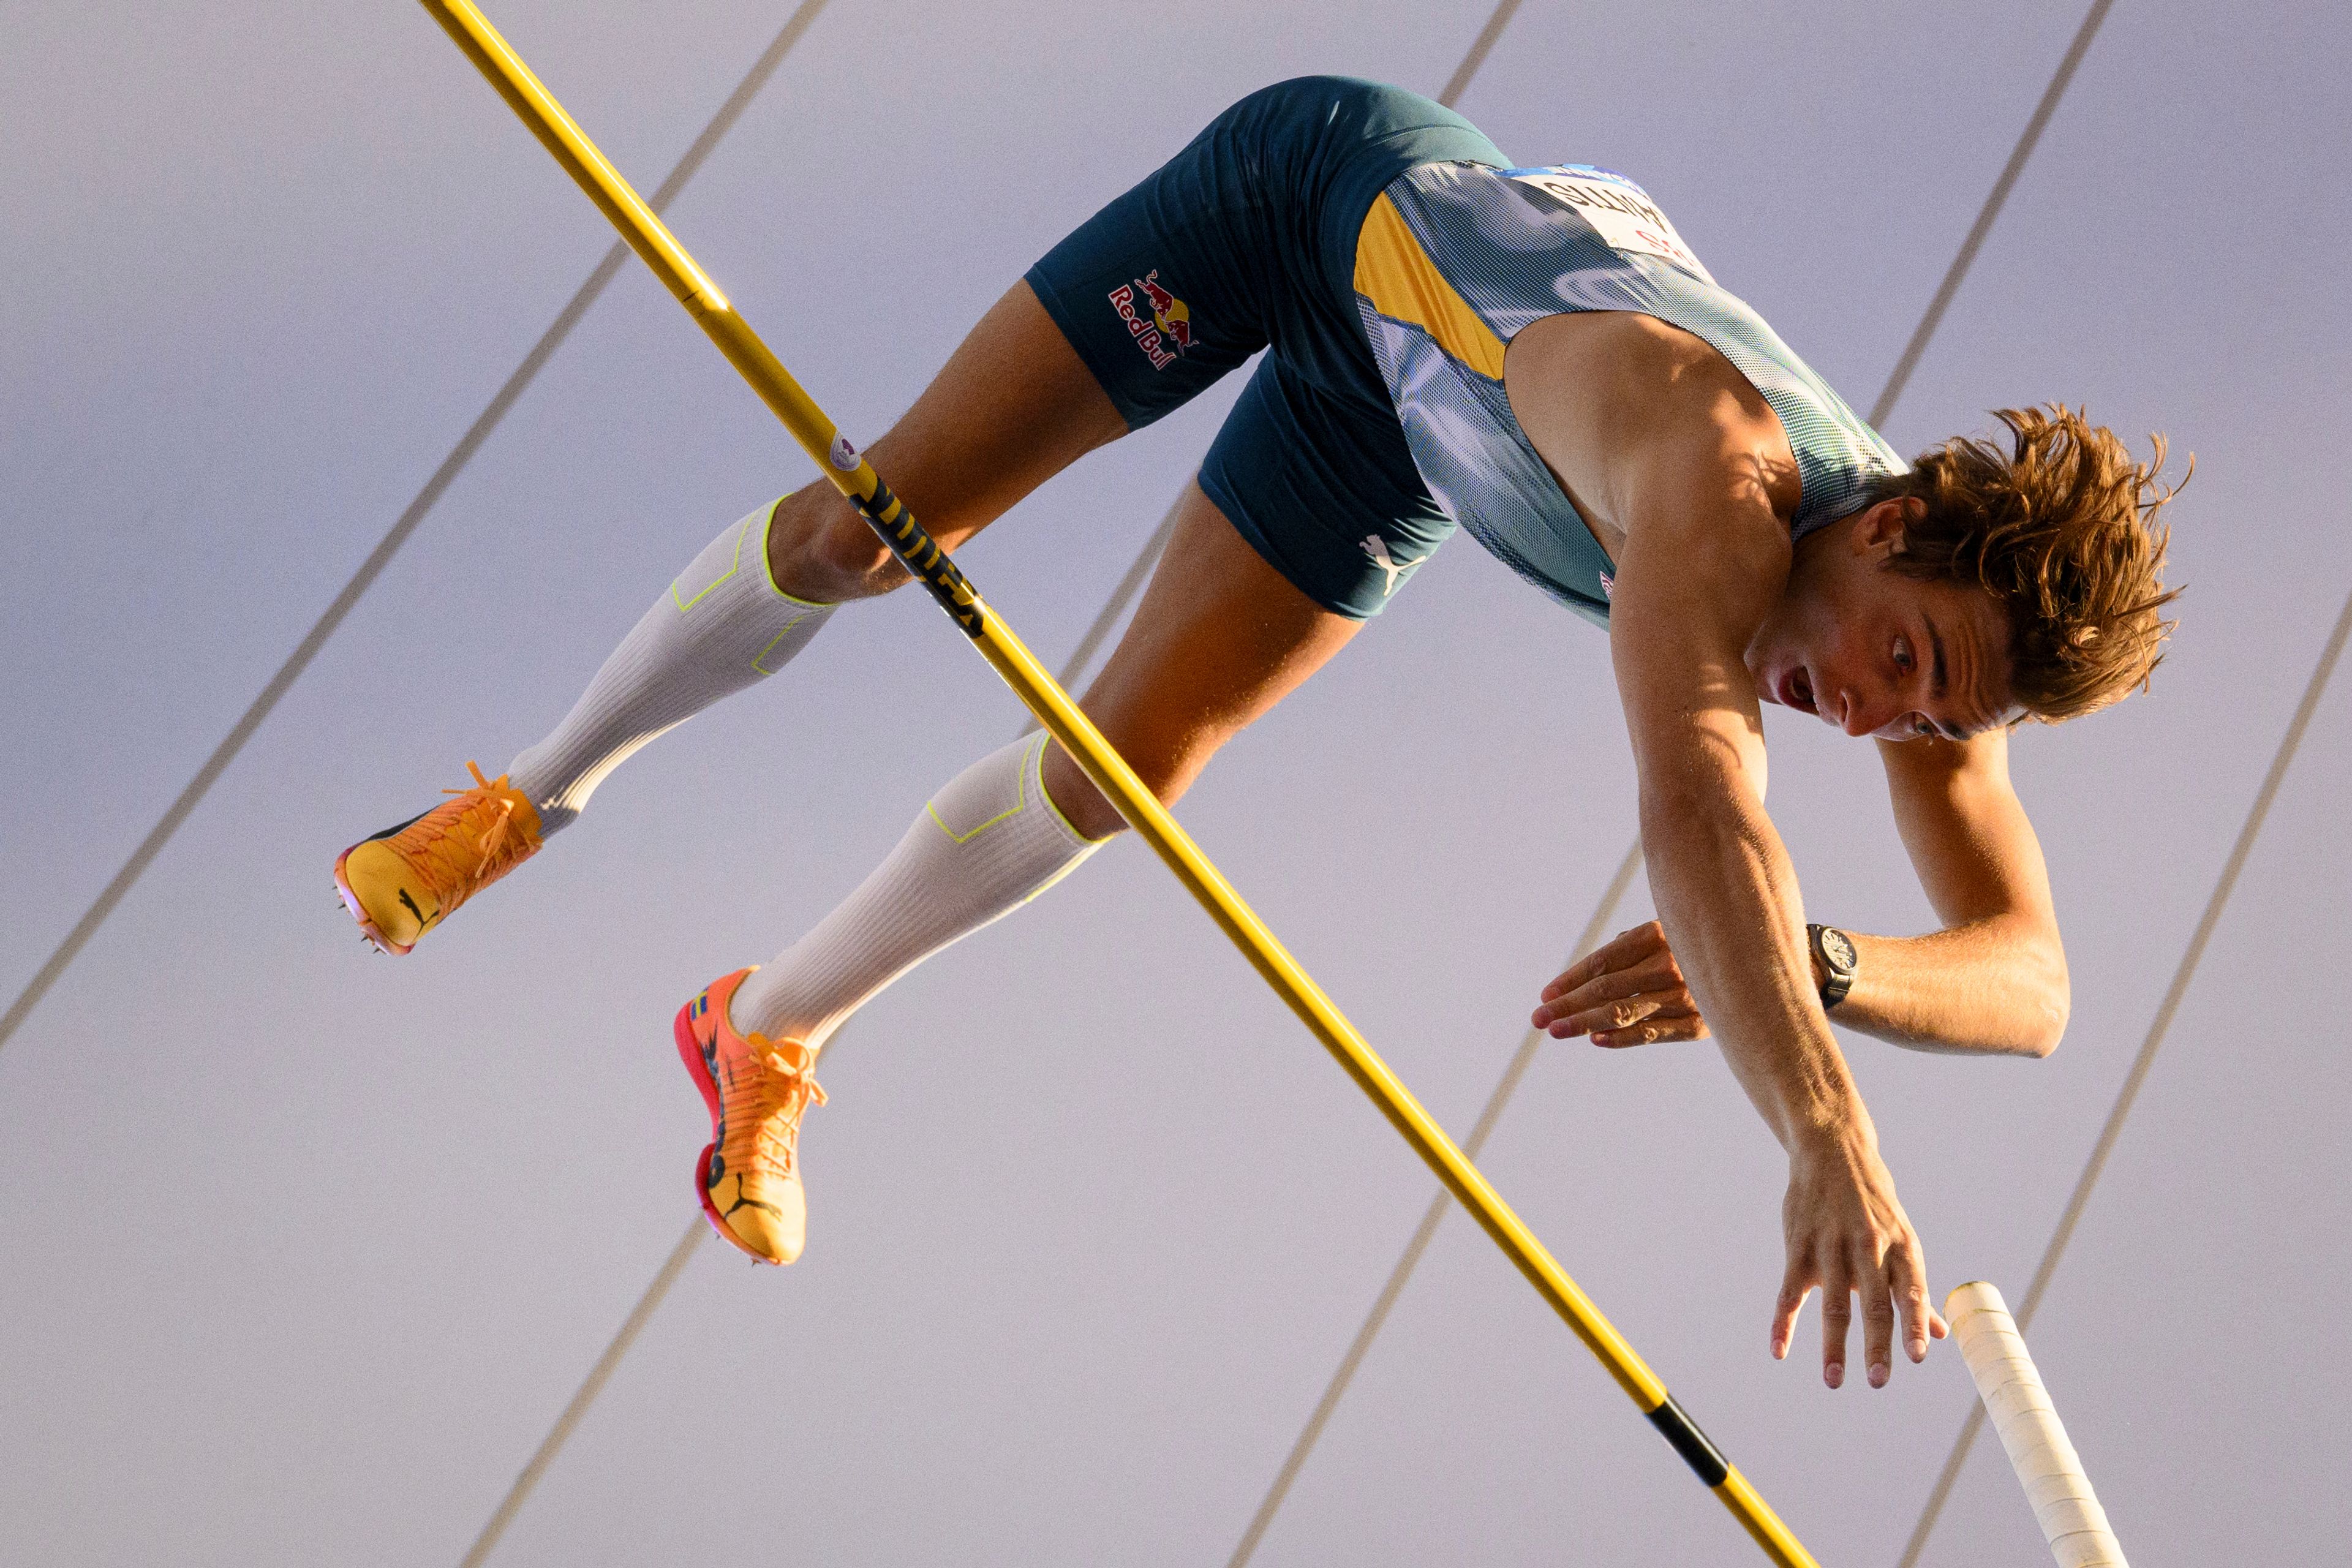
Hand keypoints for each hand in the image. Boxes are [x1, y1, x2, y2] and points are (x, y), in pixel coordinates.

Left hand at [1530, 921, 1710, 1046]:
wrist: (1762, 960)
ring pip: (1624, 1013)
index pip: (1603, 961)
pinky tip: (1596, 1040)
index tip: (1545, 995)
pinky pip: (1654, 1033)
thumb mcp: (1667, 931)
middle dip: (1569, 1005)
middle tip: (1539, 1019)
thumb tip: (1587, 976)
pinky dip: (1623, 1038)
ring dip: (1585, 1023)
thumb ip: (1630, 948)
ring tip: (1557, 1030)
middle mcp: (1671, 965)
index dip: (1571, 979)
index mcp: (1658, 935)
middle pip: (1607, 989)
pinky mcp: (1700, 1023)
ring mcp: (1687, 996)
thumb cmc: (1700, 943)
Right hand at [1771, 1125, 1945, 1387]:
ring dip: (1832, 1345)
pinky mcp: (1798, 1246)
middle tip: (1878, 1381)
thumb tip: (1938, 1336)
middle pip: (1872, 1303)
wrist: (1833, 1152)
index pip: (1910, 1290)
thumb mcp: (1900, 1240)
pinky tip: (1778, 1349)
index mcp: (1900, 1247)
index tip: (1918, 1355)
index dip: (1914, 1322)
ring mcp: (1831, 1246)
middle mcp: (1868, 1247)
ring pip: (1832, 1303)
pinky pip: (1789, 1291)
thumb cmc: (1873, 1205)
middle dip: (1876, 1344)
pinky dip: (1783, 1322)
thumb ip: (1913, 1290)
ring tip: (1834, 1380)